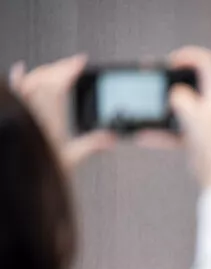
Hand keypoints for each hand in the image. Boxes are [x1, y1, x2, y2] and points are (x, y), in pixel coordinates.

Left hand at [9, 54, 115, 168]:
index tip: (81, 61)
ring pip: (29, 81)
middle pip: (44, 78)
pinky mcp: (12, 112)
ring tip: (56, 68)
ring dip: (44, 71)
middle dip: (60, 67)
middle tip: (73, 63)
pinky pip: (14, 88)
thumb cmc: (34, 171)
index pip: (58, 84)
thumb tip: (110, 138)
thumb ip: (90, 146)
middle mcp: (29, 110)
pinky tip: (19, 69)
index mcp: (47, 120)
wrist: (12, 176)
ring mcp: (18, 109)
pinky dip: (18, 77)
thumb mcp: (68, 161)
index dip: (70, 69)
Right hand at [134, 46, 210, 187]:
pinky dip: (161, 129)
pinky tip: (145, 134)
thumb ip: (179, 97)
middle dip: (170, 76)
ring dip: (163, 101)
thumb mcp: (191, 113)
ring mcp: (203, 117)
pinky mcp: (195, 131)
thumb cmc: (210, 144)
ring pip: (180, 101)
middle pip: (191, 79)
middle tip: (156, 75)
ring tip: (149, 101)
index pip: (206, 60)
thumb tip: (174, 93)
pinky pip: (174, 124)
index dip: (187, 55)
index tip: (169, 61)